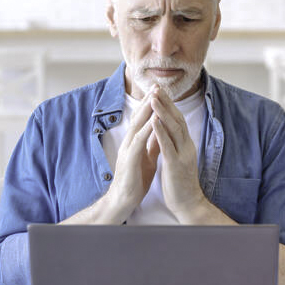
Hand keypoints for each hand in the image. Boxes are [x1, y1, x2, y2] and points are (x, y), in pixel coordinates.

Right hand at [108, 94, 159, 217]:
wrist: (124, 199)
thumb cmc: (135, 180)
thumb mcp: (146, 158)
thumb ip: (151, 145)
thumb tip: (158, 133)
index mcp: (135, 141)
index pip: (143, 119)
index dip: (151, 105)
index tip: (160, 91)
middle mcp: (130, 142)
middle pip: (139, 116)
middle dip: (148, 100)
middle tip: (156, 84)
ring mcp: (129, 149)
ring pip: (138, 124)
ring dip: (147, 109)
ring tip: (155, 95)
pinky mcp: (130, 158)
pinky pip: (139, 141)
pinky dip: (147, 128)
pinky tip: (154, 119)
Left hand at [149, 87, 207, 220]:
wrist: (188, 203)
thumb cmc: (180, 182)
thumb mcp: (177, 158)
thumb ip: (174, 144)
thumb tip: (168, 131)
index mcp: (186, 144)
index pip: (178, 119)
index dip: (169, 105)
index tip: (160, 91)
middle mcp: (186, 146)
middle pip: (177, 119)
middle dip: (166, 102)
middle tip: (157, 87)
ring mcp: (182, 154)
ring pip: (173, 128)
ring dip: (163, 112)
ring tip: (153, 98)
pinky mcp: (176, 164)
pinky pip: (167, 145)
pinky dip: (160, 131)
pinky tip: (153, 121)